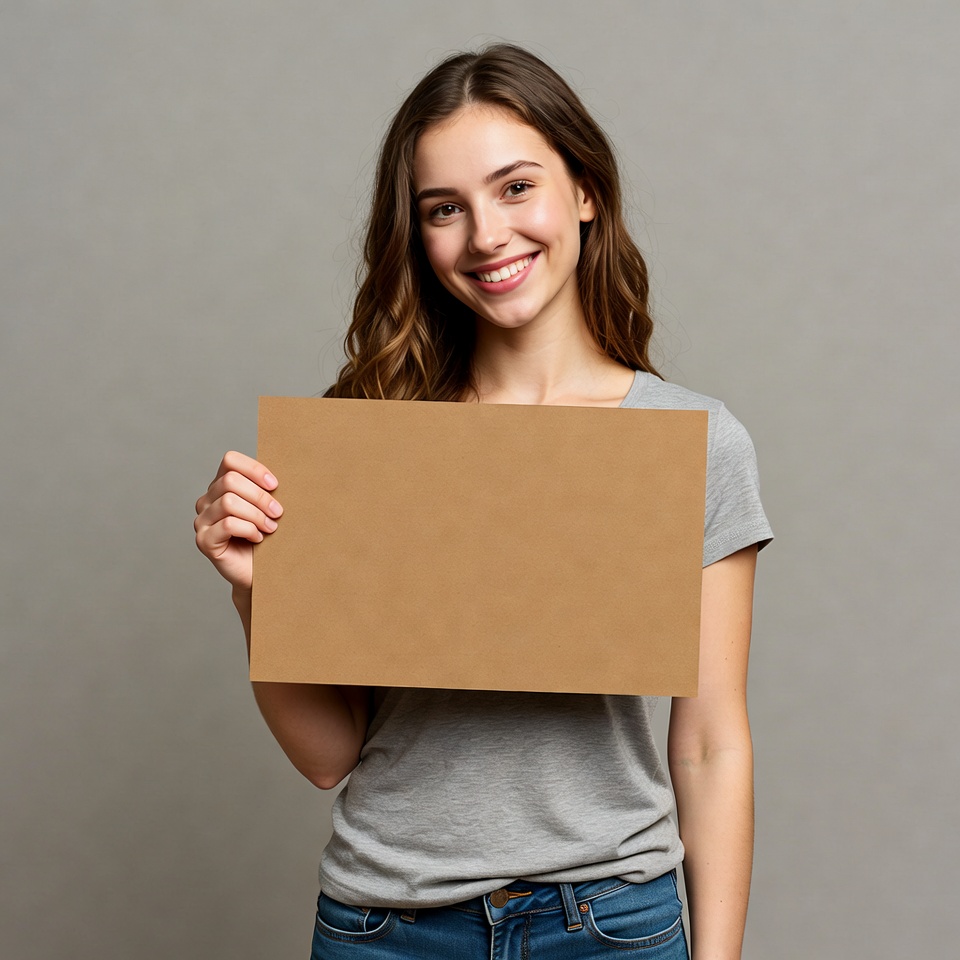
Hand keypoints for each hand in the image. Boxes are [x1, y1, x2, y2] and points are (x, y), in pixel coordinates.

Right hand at [194, 451, 282, 590]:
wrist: (260, 573)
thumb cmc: (266, 539)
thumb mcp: (268, 509)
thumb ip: (266, 490)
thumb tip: (279, 479)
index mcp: (221, 486)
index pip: (230, 461)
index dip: (254, 469)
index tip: (275, 485)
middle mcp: (207, 501)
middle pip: (231, 481)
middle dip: (260, 496)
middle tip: (278, 513)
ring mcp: (202, 521)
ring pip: (229, 502)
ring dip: (256, 515)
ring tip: (271, 528)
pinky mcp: (204, 540)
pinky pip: (228, 524)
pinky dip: (249, 529)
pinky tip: (258, 538)